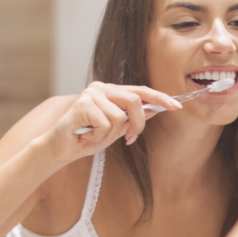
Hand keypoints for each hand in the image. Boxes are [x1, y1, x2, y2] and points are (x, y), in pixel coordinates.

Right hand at [41, 82, 181, 164]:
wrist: (60, 148)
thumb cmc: (87, 138)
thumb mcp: (115, 129)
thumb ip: (132, 119)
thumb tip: (154, 111)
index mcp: (111, 91)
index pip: (141, 91)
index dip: (160, 98)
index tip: (177, 106)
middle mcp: (102, 88)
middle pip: (135, 101)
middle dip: (138, 123)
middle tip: (130, 138)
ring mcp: (91, 94)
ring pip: (120, 117)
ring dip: (111, 134)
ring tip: (95, 135)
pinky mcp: (82, 104)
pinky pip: (105, 124)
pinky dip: (98, 136)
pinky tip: (86, 135)